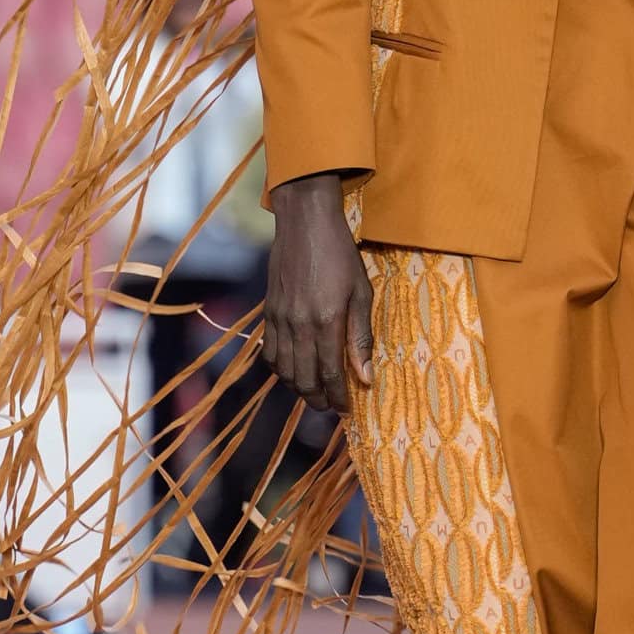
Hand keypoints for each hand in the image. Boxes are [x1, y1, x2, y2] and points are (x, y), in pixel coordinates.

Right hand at [263, 173, 372, 412]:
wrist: (304, 223)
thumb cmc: (340, 254)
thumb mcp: (361, 292)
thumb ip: (360, 337)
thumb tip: (365, 377)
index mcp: (325, 322)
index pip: (330, 375)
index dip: (339, 398)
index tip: (347, 411)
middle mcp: (298, 326)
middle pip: (303, 379)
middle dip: (317, 400)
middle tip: (331, 407)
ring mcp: (279, 320)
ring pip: (283, 371)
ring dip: (298, 388)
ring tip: (314, 392)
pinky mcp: (268, 312)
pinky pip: (269, 352)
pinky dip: (280, 368)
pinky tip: (293, 369)